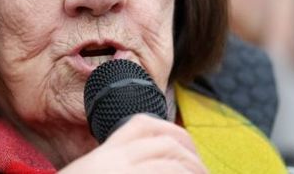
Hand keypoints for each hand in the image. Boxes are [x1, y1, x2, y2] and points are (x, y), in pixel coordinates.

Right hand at [59, 114, 207, 172]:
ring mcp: (121, 173)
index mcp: (104, 155)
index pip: (142, 125)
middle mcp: (113, 161)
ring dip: (193, 170)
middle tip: (203, 172)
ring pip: (171, 163)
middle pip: (164, 141)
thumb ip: (115, 166)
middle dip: (191, 155)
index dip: (171, 132)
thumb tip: (145, 164)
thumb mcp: (91, 173)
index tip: (186, 149)